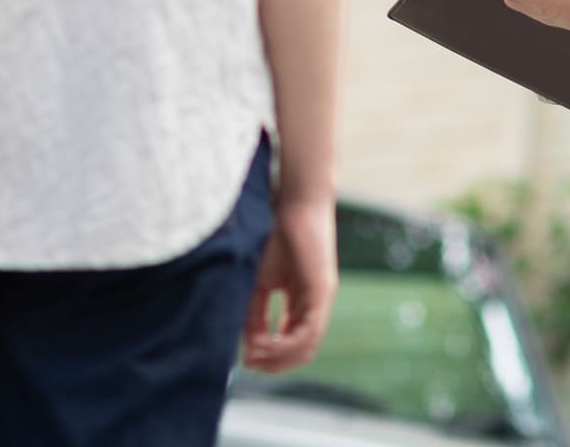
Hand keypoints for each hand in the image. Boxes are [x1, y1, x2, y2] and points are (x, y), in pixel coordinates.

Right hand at [243, 195, 336, 371]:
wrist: (293, 205)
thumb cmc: (275, 236)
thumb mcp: (259, 282)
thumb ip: (255, 312)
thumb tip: (248, 345)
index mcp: (301, 303)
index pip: (290, 343)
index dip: (268, 355)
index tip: (246, 358)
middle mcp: (315, 305)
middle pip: (300, 352)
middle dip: (274, 363)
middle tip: (250, 364)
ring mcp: (322, 300)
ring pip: (305, 347)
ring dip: (278, 357)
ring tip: (255, 354)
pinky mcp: (323, 292)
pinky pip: (308, 331)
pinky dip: (286, 343)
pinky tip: (265, 342)